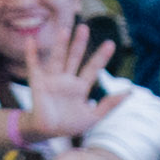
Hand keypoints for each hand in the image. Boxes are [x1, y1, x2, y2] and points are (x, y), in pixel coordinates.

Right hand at [22, 18, 110, 134]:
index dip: (101, 56)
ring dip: (60, 44)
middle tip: (84, 27)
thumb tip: (130, 93)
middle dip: (80, 43)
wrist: (47, 133)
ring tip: (65, 29)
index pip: (93, 68)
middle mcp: (66, 80)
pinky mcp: (38, 83)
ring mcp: (52, 80)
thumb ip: (110, 105)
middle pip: (74, 58)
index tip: (111, 43)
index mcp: (80, 87)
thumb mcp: (94, 117)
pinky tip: (30, 40)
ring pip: (57, 58)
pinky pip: (34, 65)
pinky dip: (31, 53)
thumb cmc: (69, 125)